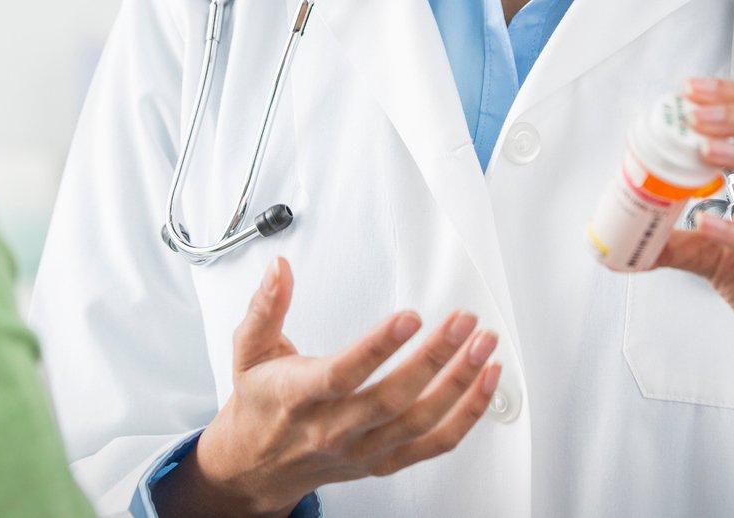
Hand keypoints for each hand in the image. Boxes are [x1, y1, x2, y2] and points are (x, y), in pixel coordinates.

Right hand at [157, 257, 501, 517]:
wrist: (258, 464)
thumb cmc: (261, 404)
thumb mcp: (249, 350)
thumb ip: (266, 307)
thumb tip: (279, 269)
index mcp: (299, 397)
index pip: (343, 374)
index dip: (379, 346)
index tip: (410, 317)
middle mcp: (334, 429)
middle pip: (392, 399)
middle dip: (434, 357)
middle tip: (462, 322)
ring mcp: (363, 449)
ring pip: (420, 422)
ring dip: (460, 383)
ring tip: (483, 346)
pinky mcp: (384, 462)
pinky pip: (435, 444)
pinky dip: (467, 416)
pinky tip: (485, 383)